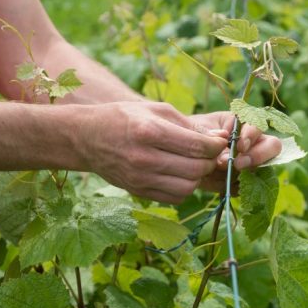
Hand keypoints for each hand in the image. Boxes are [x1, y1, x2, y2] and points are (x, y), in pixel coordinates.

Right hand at [81, 102, 228, 203]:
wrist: (86, 138)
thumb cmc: (124, 118)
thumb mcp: (156, 110)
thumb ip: (189, 124)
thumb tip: (220, 137)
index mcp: (150, 131)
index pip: (197, 146)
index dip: (216, 145)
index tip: (220, 141)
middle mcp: (145, 158)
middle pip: (196, 168)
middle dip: (211, 161)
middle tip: (211, 153)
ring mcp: (140, 178)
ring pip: (188, 187)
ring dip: (199, 176)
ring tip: (196, 163)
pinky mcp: (139, 191)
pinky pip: (174, 197)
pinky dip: (185, 187)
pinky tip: (181, 173)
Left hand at [189, 112, 282, 191]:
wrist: (182, 154)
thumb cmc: (191, 134)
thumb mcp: (197, 130)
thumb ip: (211, 137)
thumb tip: (225, 151)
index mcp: (242, 123)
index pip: (258, 124)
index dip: (253, 135)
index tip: (240, 146)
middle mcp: (252, 143)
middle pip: (273, 146)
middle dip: (259, 155)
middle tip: (239, 164)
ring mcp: (251, 163)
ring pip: (265, 168)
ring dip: (248, 174)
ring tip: (228, 175)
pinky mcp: (244, 180)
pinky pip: (250, 187)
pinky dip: (238, 188)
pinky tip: (225, 186)